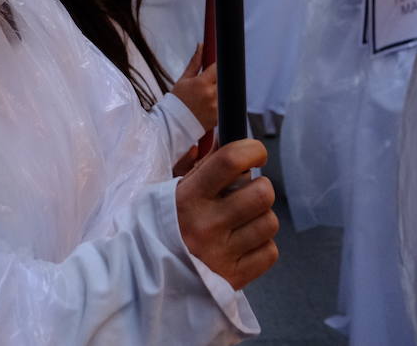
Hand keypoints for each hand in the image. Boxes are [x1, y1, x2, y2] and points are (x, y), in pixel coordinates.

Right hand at [171, 44, 217, 132]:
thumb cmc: (177, 101)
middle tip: (213, 79)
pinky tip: (209, 104)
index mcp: (201, 83)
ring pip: (226, 92)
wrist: (174, 125)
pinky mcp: (219, 117)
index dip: (219, 64)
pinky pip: (225, 105)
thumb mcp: (183, 80)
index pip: (219, 67)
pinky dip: (220, 102)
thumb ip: (195, 62)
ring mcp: (216, 107)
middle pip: (225, 80)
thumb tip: (201, 45)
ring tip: (209, 93)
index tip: (219, 62)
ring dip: (221, 90)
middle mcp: (211, 95)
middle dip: (221, 78)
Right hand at [176, 140, 278, 289]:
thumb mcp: (176, 191)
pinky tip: (243, 245)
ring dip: (261, 219)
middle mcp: (206, 224)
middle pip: (261, 193)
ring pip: (269, 223)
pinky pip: (270, 252)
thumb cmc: (165, 225)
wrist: (146, 275)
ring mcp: (221, 253)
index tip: (256, 153)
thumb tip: (232, 138)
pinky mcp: (234, 278)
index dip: (252, 150)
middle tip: (247, 193)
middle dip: (260, 188)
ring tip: (242, 222)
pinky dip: (261, 246)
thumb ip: (206, 168)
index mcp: (189, 197)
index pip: (231, 161)